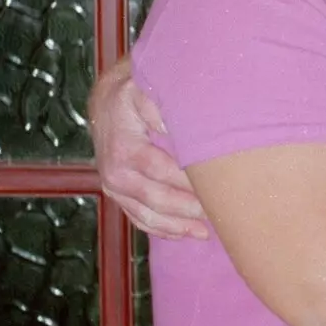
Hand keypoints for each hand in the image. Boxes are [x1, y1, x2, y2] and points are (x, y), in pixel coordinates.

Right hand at [90, 61, 208, 239]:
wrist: (107, 105)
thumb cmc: (135, 97)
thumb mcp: (145, 91)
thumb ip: (161, 107)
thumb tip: (177, 127)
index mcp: (124, 148)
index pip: (161, 170)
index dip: (188, 182)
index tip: (216, 187)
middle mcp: (115, 173)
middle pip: (155, 199)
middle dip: (188, 209)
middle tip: (219, 213)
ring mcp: (115, 188)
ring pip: (147, 216)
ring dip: (178, 227)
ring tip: (206, 232)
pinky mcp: (119, 196)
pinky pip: (140, 219)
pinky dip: (163, 230)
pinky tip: (186, 234)